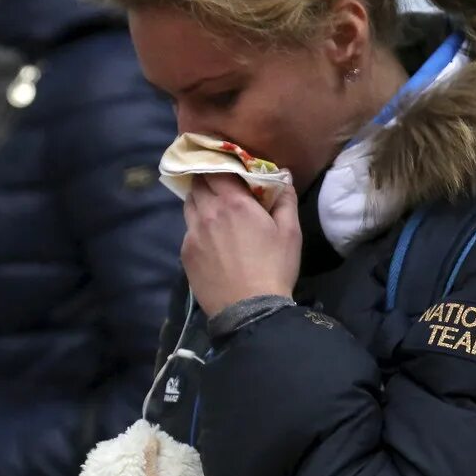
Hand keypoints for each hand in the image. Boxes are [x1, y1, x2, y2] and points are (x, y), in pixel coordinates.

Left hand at [181, 174, 300, 315]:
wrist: (249, 310)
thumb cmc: (274, 268)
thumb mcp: (290, 232)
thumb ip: (285, 199)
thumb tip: (283, 176)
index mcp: (233, 203)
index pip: (217, 169)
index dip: (221, 164)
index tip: (228, 166)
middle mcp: (207, 213)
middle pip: (198, 184)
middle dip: (208, 180)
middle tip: (220, 185)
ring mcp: (192, 234)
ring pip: (189, 205)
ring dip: (199, 201)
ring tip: (212, 209)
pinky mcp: (185, 254)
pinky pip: (188, 230)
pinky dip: (196, 226)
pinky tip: (210, 239)